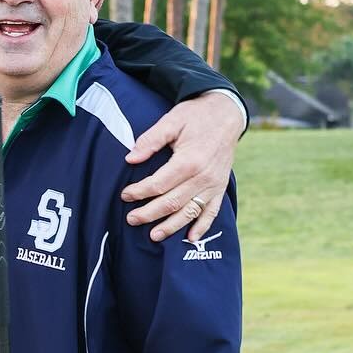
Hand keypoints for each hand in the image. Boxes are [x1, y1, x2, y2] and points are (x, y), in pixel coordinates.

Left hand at [121, 91, 240, 241]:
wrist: (227, 114)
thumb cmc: (196, 117)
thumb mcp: (171, 121)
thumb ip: (151, 140)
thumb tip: (131, 158)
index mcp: (189, 161)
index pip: (159, 184)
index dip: (139, 192)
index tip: (125, 195)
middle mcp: (203, 177)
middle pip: (172, 202)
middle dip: (149, 213)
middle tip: (131, 219)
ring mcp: (213, 185)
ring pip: (190, 212)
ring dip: (171, 226)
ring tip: (153, 236)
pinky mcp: (220, 188)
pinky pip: (212, 212)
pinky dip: (203, 227)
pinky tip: (191, 238)